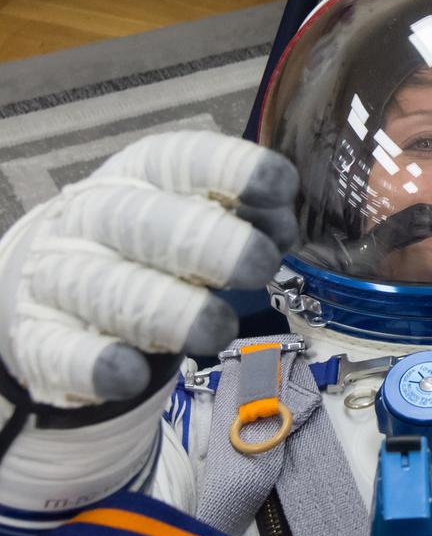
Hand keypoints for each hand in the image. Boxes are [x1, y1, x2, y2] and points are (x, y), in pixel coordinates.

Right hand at [0, 131, 297, 407]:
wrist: (64, 289)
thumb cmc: (154, 249)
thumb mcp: (198, 218)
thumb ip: (243, 218)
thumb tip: (282, 227)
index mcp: (139, 177)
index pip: (178, 160)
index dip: (229, 170)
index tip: (279, 186)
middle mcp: (93, 219)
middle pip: (141, 224)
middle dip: (207, 243)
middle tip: (260, 266)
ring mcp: (61, 278)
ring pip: (105, 289)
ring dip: (167, 311)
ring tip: (219, 330)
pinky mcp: (45, 339)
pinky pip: (64, 351)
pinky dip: (97, 364)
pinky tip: (132, 375)